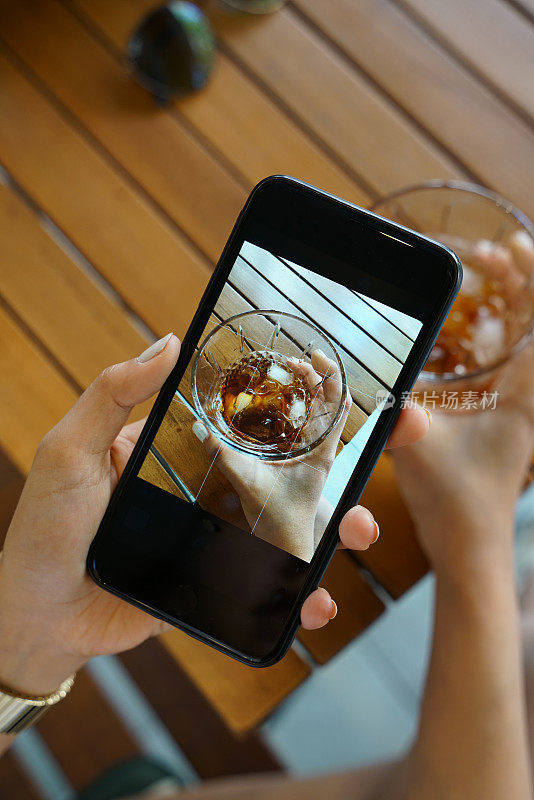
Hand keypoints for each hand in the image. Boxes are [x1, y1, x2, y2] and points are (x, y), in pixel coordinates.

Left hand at [0, 336, 428, 696]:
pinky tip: (317, 600)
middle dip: (324, 482)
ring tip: (355, 535)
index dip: (283, 419)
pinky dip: (295, 595)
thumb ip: (113, 394)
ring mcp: (210, 541)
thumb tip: (169, 341)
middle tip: (358, 481)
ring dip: (326, 536)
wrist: (40, 617)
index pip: (237, 428)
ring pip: (280, 533)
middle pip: (272, 482)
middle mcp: (198, 492)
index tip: (328, 407)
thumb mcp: (71, 449)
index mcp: (173, 453)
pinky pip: (263, 586)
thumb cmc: (47, 529)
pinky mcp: (213, 587)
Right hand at [193, 349, 350, 560]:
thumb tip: (202, 429)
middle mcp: (324, 450)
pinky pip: (311, 424)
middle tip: (293, 361)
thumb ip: (223, 456)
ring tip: (292, 372)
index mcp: (321, 452)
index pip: (338, 403)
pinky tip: (284, 400)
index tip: (313, 357)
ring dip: (312, 388)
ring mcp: (317, 453)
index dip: (330, 375)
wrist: (285, 545)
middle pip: (332, 401)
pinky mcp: (307, 458)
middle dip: (317, 375)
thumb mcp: (247, 483)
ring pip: (324, 411)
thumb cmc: (279, 521)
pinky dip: (303, 406)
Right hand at [393, 231, 533, 575]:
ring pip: (516, 338)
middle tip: (484, 256)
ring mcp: (512, 404)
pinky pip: (500, 361)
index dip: (528, 278)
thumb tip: (394, 395)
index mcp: (520, 396)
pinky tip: (462, 331)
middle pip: (529, 321)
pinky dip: (487, 335)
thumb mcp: (422, 452)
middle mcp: (522, 395)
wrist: (468, 543)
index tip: (507, 247)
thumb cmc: (457, 502)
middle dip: (514, 281)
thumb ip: (405, 421)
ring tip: (480, 279)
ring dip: (501, 305)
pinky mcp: (497, 415)